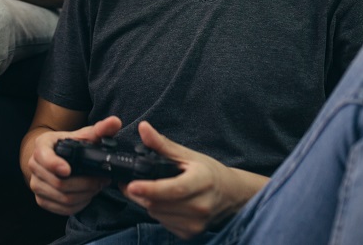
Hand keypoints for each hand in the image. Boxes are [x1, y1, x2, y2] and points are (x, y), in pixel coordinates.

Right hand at [26, 116, 121, 215]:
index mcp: (42, 145)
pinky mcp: (41, 200)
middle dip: (84, 183)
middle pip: (58, 182)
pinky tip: (86, 196)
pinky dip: (78, 205)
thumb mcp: (84, 135)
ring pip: (63, 198)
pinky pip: (62, 209)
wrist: (54, 156)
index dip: (54, 164)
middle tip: (101, 180)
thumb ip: (101, 129)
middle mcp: (34, 165)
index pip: (44, 157)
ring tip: (96, 187)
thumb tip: (115, 122)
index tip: (68, 170)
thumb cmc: (70, 144)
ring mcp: (36, 184)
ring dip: (84, 195)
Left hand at [121, 122, 257, 239]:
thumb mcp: (188, 155)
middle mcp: (201, 206)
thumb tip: (143, 128)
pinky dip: (158, 212)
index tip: (131, 185)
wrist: (230, 195)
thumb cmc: (209, 172)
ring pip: (157, 214)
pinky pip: (163, 223)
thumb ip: (162, 144)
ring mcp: (196, 223)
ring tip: (153, 190)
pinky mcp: (191, 233)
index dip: (150, 189)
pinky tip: (164, 202)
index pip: (173, 189)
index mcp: (202, 181)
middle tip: (133, 183)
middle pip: (159, 204)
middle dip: (141, 194)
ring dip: (148, 203)